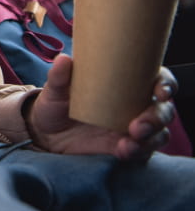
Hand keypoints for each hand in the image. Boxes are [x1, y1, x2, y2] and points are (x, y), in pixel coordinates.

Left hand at [26, 54, 175, 160]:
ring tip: (131, 140)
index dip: (165, 84)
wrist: (45, 132)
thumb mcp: (55, 88)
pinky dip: (137, 151)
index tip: (160, 91)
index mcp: (125, 83)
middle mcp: (134, 104)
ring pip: (158, 132)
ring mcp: (131, 127)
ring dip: (151, 137)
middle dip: (158, 117)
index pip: (156, 79)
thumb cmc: (56, 102)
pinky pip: (141, 151)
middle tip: (139, 125)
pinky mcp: (124, 146)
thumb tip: (64, 59)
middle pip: (162, 109)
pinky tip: (124, 150)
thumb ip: (59, 75)